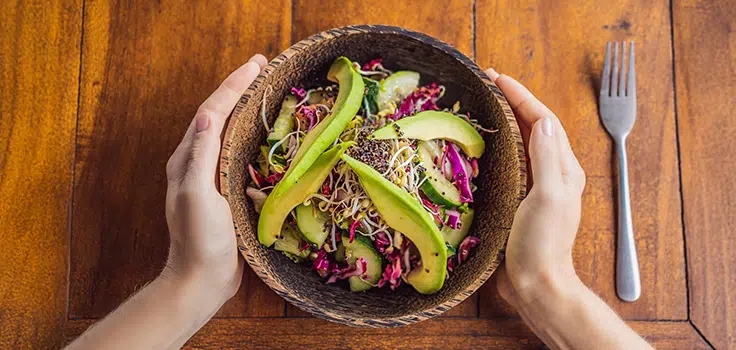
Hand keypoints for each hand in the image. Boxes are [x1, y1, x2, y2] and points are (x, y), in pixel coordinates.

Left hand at [163, 54, 267, 304]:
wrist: (202, 280)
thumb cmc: (200, 239)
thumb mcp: (198, 195)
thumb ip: (201, 154)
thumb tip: (209, 113)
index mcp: (188, 159)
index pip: (211, 111)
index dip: (233, 85)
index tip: (256, 64)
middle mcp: (197, 162)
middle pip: (219, 115)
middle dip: (240, 88)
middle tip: (263, 66)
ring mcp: (212, 177)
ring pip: (230, 132)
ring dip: (246, 108)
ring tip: (266, 89)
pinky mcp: (225, 191)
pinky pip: (239, 153)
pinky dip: (252, 135)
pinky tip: (266, 133)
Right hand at [486, 68, 586, 307]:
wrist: (536, 285)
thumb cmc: (542, 243)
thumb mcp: (548, 196)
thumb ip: (547, 158)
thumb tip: (543, 120)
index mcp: (562, 169)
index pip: (543, 120)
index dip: (521, 96)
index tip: (497, 77)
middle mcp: (551, 174)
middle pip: (532, 127)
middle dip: (511, 103)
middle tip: (485, 85)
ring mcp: (535, 189)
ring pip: (520, 144)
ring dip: (503, 122)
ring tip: (480, 107)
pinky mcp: (517, 202)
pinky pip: (508, 164)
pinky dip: (495, 147)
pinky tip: (478, 148)